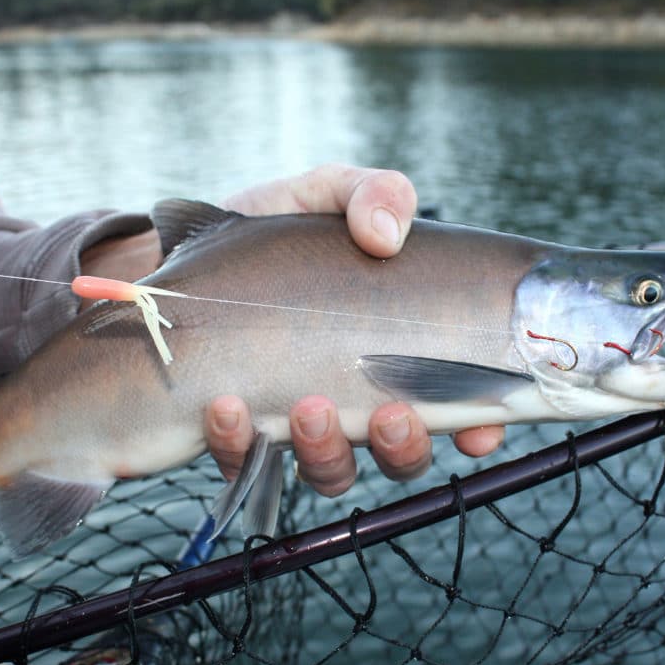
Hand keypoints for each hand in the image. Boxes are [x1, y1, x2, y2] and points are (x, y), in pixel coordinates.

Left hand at [209, 165, 504, 492]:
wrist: (186, 254)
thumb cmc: (274, 230)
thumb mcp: (325, 193)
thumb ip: (371, 193)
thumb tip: (386, 234)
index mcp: (394, 350)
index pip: (456, 405)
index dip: (478, 427)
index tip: (478, 431)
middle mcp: (356, 397)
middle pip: (401, 453)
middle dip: (402, 446)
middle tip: (388, 415)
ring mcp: (298, 423)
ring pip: (332, 471)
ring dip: (326, 452)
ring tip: (308, 408)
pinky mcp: (240, 433)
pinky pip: (246, 464)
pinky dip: (239, 443)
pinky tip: (226, 406)